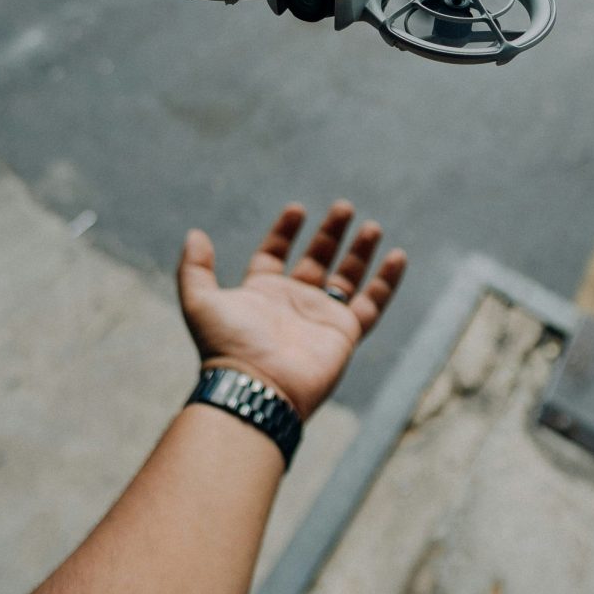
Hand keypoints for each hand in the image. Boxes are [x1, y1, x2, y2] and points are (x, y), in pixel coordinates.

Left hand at [178, 200, 406, 419]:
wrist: (258, 386)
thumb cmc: (228, 346)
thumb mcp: (200, 301)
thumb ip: (195, 268)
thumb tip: (195, 234)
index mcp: (262, 293)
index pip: (275, 254)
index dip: (285, 231)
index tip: (297, 209)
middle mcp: (293, 302)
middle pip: (316, 259)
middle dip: (330, 234)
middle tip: (344, 207)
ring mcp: (321, 317)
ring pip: (347, 278)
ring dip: (359, 252)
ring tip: (372, 226)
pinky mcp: (345, 332)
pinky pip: (372, 303)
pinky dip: (387, 281)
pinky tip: (398, 256)